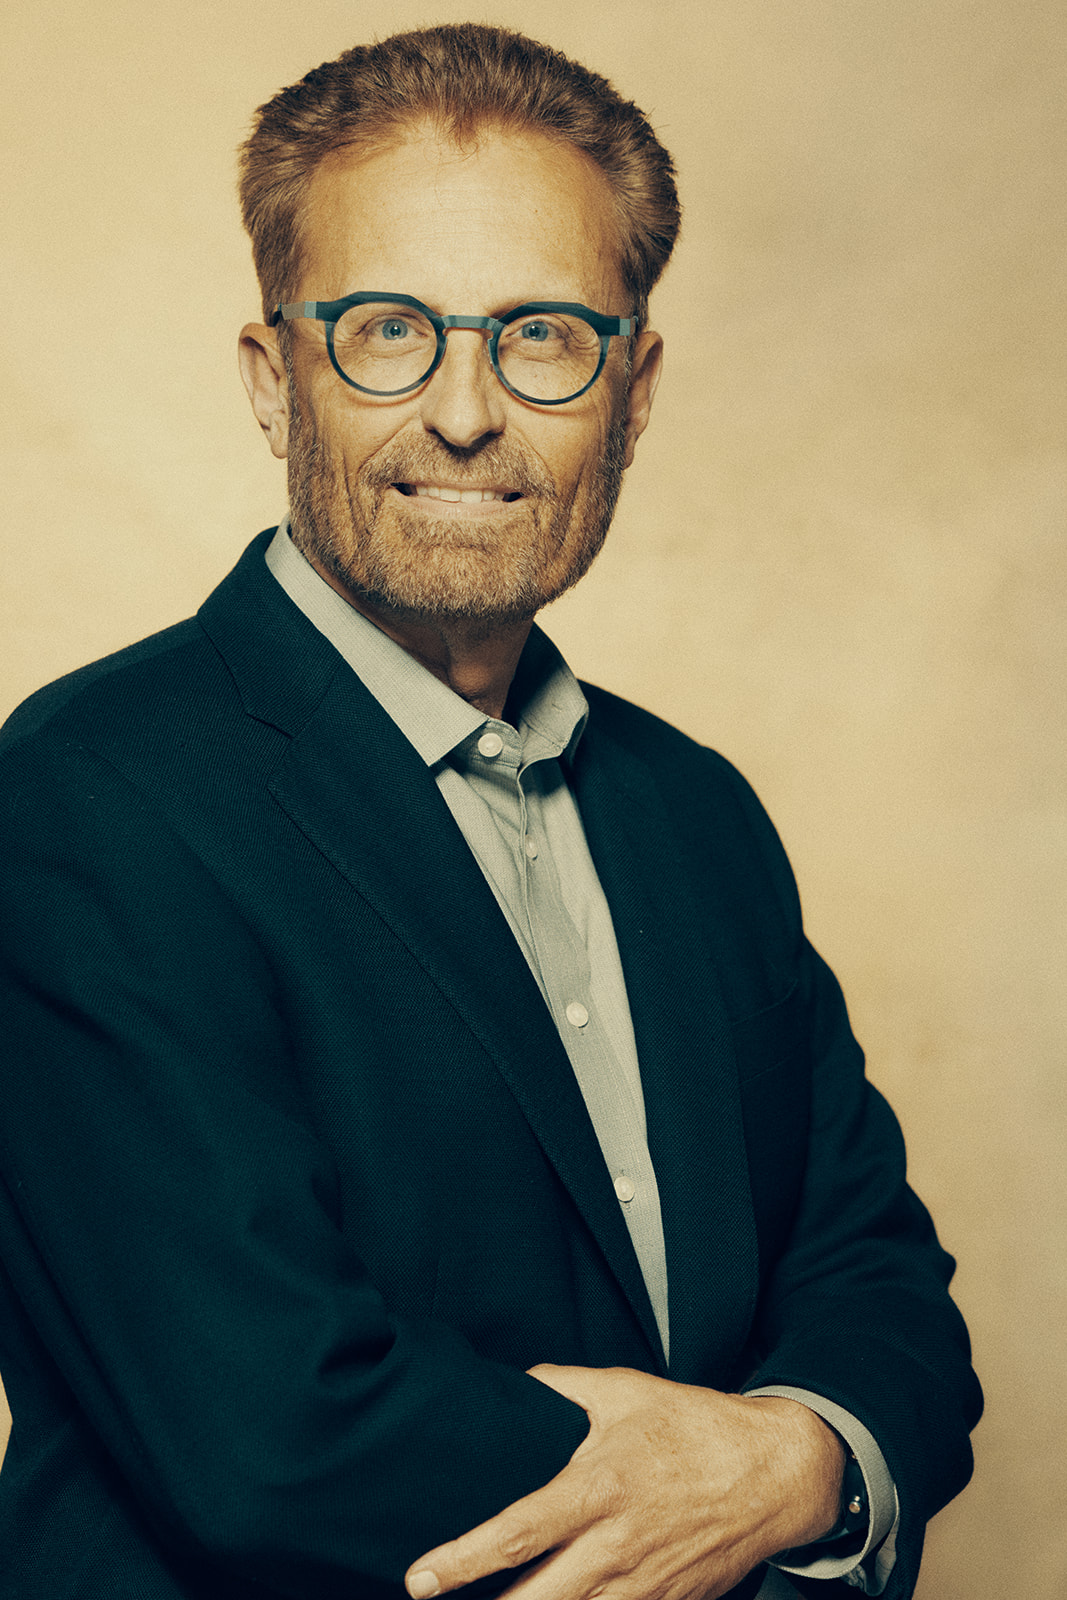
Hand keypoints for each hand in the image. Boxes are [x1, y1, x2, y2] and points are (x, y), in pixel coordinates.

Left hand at [405, 1364, 844, 1599]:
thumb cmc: (693, 1425)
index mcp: (598, 1485)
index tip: (421, 1578)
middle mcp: (616, 1544)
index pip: (519, 1532)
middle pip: (538, 1598)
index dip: (464, 1560)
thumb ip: (560, 1386)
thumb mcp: (624, 1389)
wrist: (772, 1472)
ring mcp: (642, 1584)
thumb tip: (511, 1383)